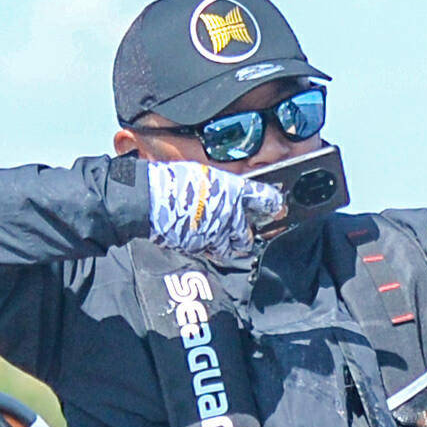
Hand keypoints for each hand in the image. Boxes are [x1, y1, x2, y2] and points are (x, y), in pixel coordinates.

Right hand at [146, 159, 283, 267]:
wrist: (148, 199)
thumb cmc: (171, 181)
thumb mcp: (203, 175)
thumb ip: (221, 188)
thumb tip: (228, 195)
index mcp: (232, 190)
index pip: (264, 198)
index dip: (274, 204)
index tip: (278, 208)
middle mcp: (229, 214)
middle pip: (247, 234)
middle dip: (245, 236)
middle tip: (242, 234)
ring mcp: (214, 233)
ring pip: (228, 248)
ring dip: (226, 246)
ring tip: (218, 239)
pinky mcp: (199, 247)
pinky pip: (208, 251)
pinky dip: (205, 247)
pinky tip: (197, 237)